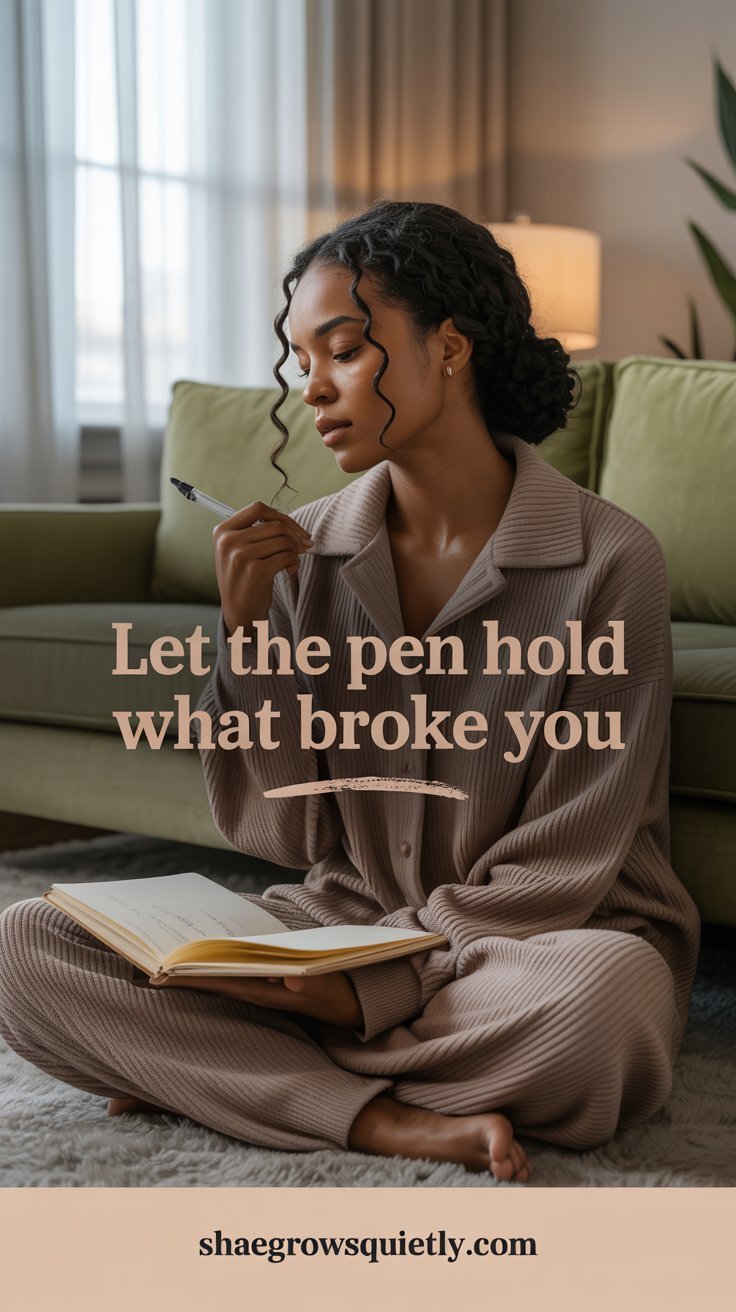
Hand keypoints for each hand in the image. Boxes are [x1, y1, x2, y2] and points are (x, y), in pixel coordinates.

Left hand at [150, 969, 362, 1028]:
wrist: (355, 1006)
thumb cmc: (339, 995)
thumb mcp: (328, 988)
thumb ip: (310, 984)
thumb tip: (286, 978)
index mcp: (264, 992)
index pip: (218, 983)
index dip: (189, 979)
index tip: (159, 975)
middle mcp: (256, 991)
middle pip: (212, 981)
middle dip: (182, 974)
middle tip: (148, 968)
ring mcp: (261, 987)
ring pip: (221, 979)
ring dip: (195, 972)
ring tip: (166, 964)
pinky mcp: (268, 983)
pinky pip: (235, 974)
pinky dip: (216, 968)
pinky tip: (204, 961)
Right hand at [212, 501, 312, 635]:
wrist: (239, 613)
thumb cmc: (244, 579)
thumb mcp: (239, 550)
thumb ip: (259, 532)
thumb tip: (299, 528)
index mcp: (222, 531)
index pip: (257, 508)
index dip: (281, 516)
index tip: (296, 530)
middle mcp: (228, 541)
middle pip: (275, 525)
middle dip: (294, 536)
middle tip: (302, 548)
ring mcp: (240, 555)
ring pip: (283, 540)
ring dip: (294, 551)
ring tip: (290, 563)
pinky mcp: (255, 571)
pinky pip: (287, 556)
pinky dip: (294, 563)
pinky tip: (289, 572)